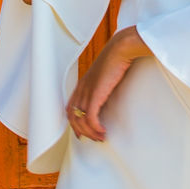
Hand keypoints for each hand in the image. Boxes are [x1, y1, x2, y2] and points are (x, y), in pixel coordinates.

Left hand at [66, 26, 153, 141]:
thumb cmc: (116, 59)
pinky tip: (103, 131)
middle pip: (72, 117)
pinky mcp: (95, 95)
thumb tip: (107, 92)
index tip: (82, 132)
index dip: (73, 123)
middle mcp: (81, 89)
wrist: (119, 49)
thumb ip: (102, 84)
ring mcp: (87, 92)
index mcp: (82, 84)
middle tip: (93, 138)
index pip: (70, 108)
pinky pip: (90, 118)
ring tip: (101, 137)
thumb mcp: (105, 74)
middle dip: (82, 131)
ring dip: (91, 132)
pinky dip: (95, 128)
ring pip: (81, 120)